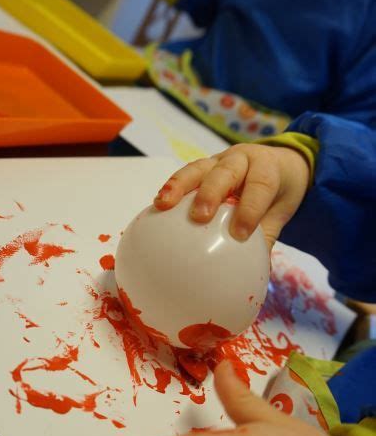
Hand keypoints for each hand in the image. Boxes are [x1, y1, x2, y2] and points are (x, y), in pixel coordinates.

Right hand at [154, 144, 310, 249]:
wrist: (279, 164)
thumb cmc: (276, 192)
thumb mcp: (279, 213)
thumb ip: (265, 239)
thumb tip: (252, 275)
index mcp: (267, 169)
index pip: (260, 186)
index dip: (250, 209)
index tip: (240, 235)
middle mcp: (241, 160)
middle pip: (224, 172)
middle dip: (210, 193)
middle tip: (199, 217)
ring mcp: (218, 160)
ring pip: (198, 168)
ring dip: (179, 185)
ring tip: (163, 204)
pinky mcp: (202, 167)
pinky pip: (185, 175)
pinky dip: (170, 188)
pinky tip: (157, 206)